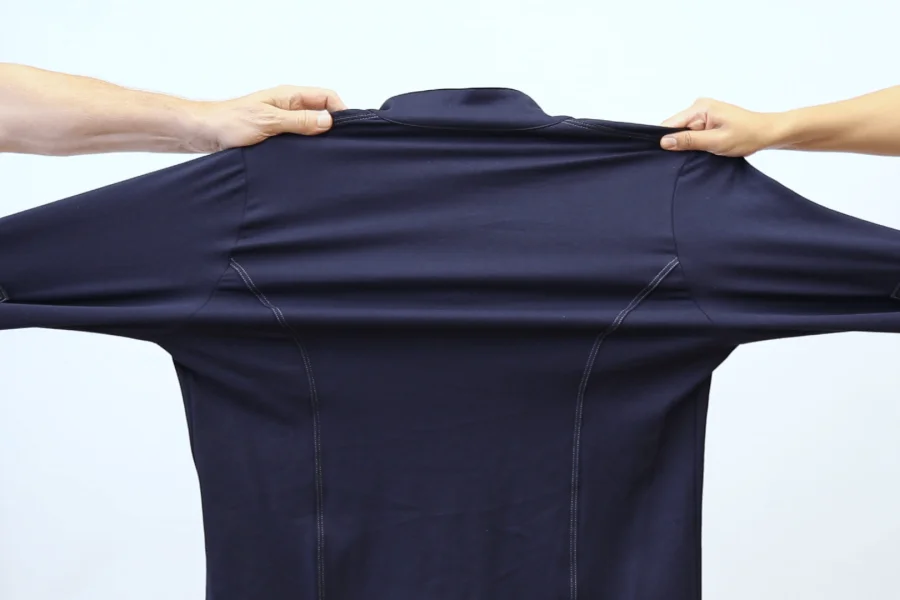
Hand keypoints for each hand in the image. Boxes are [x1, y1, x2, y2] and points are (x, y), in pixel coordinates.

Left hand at [188, 85, 347, 151]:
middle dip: (332, 128)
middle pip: (322, 112)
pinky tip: (306, 161)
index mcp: (289, 96)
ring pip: (310, 128)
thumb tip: (329, 121)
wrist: (202, 132)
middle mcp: (287, 106)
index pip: (327, 97)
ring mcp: (281, 121)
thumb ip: (300, 121)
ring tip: (324, 156)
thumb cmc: (228, 122)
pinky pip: (297, 139)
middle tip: (340, 148)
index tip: (349, 132)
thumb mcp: (269, 122)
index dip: (341, 111)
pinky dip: (305, 148)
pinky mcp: (274, 136)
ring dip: (317, 140)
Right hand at [659, 98, 780, 156]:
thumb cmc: (747, 135)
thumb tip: (664, 141)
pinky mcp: (708, 119)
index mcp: (700, 108)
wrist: (767, 133)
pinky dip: (698, 142)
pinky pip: (693, 132)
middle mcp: (699, 106)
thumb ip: (689, 141)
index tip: (669, 154)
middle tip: (695, 153)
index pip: (669, 124)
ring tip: (705, 149)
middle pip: (675, 128)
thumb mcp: (716, 141)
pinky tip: (707, 147)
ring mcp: (703, 113)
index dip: (666, 140)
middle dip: (681, 143)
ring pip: (684, 132)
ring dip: (691, 143)